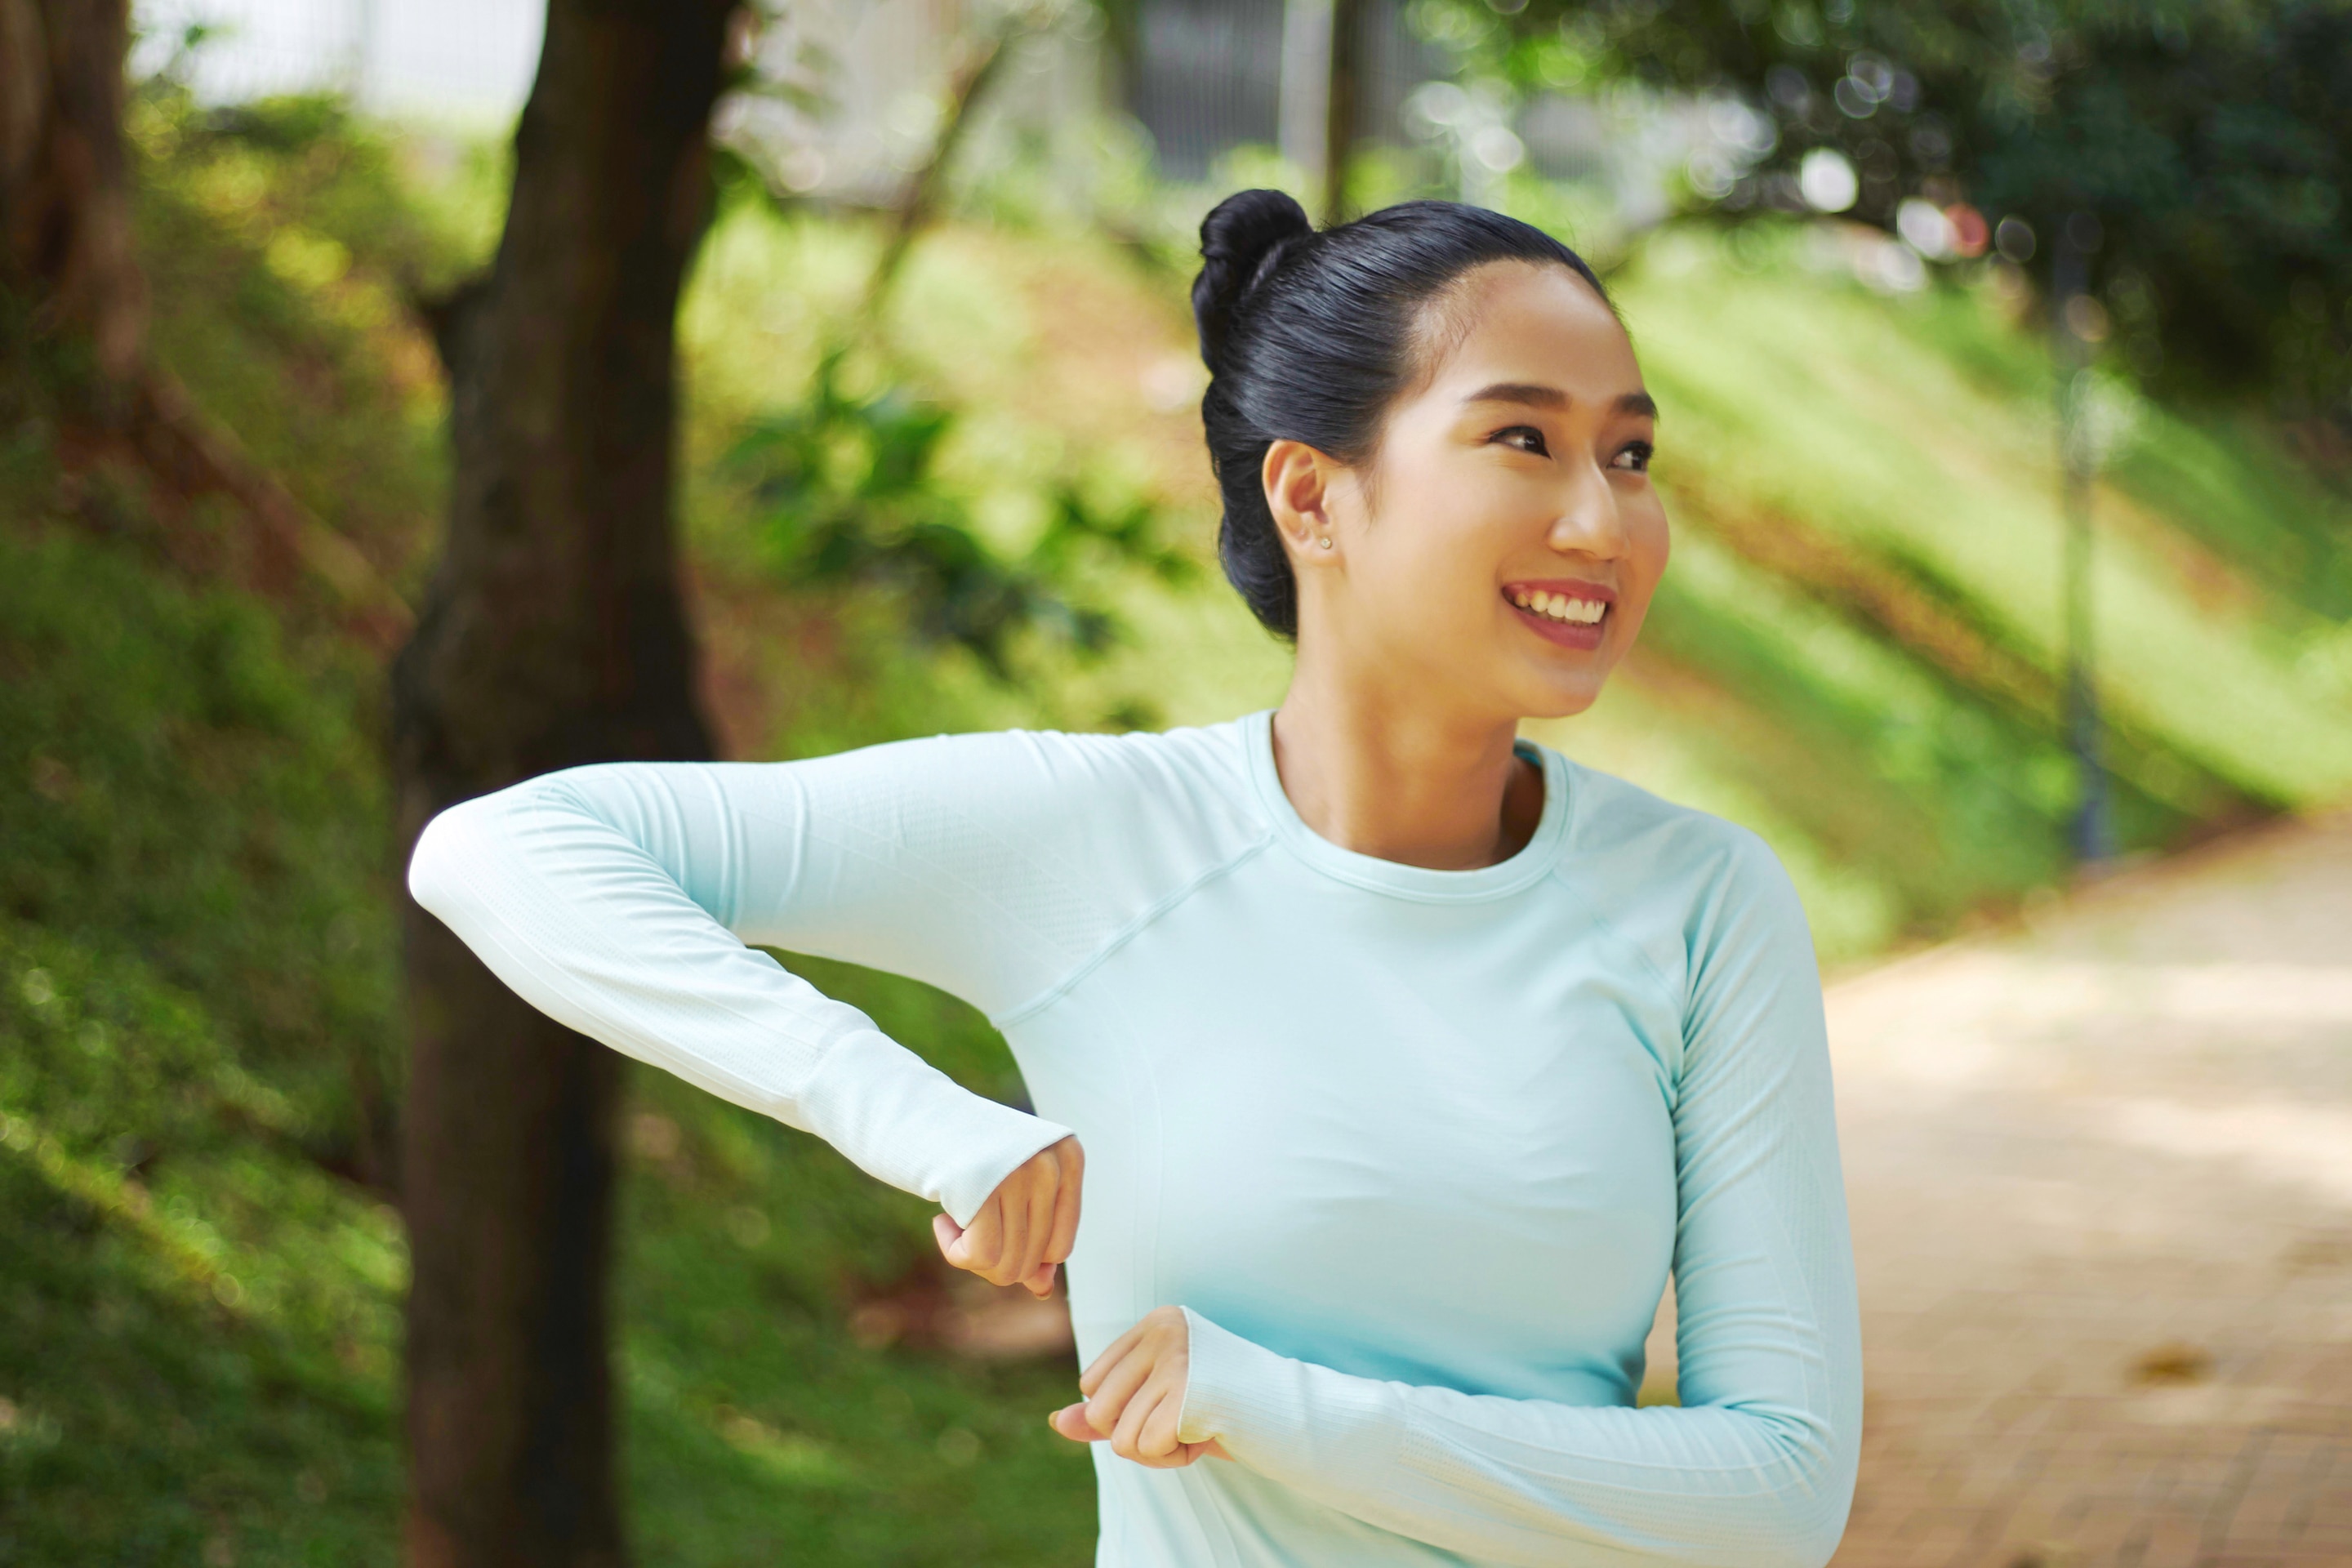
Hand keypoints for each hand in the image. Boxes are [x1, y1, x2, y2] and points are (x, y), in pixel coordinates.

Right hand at [932, 1134, 1082, 1297]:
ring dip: (973, 1258)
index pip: (1060, 1248)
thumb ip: (1034, 1239)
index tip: (995, 1228)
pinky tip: (941, 1221)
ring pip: (1008, 1265)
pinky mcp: (983, 1188)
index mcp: (1070, 1157)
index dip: (1024, 1256)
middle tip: (968, 1227)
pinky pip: (980, 1257)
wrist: (919, 1116)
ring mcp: (1019, 1173)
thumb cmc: (973, 1158)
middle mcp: (1050, 1163)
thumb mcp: (1014, 1192)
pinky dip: (954, 1252)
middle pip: (1032, 1260)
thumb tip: (1043, 1291)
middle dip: (994, 1259)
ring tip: (955, 1221)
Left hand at [1048, 1305, 1231, 1466]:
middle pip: (1098, 1411)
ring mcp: (1177, 1359)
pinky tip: (1209, 1434)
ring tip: (1201, 1425)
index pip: (1091, 1385)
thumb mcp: (1160, 1405)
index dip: (1127, 1411)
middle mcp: (1163, 1331)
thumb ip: (1108, 1411)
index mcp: (1154, 1322)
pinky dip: (1175, 1458)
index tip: (1177, 1402)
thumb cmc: (1227, 1411)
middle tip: (1188, 1419)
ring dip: (1160, 1449)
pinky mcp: (1189, 1392)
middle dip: (1138, 1434)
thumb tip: (1056, 1422)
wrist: (1294, 1418)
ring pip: (1119, 1437)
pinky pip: (1146, 1449)